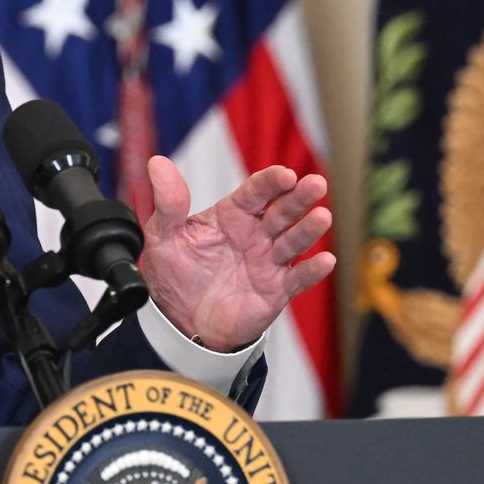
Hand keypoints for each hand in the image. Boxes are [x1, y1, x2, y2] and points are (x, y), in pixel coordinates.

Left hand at [137, 157, 334, 352]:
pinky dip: (312, 271)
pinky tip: (325, 260)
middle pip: (281, 212)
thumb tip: (157, 163)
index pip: (255, 193)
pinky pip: (298, 278)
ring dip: (308, 229)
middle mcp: (254, 234)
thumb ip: (168, 202)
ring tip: (322, 217)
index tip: (285, 174)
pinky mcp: (275, 290)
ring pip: (293, 241)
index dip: (270, 182)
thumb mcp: (164, 236)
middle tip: (316, 184)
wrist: (180, 320)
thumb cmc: (175, 273)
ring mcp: (267, 261)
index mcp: (231, 215)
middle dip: (299, 198)